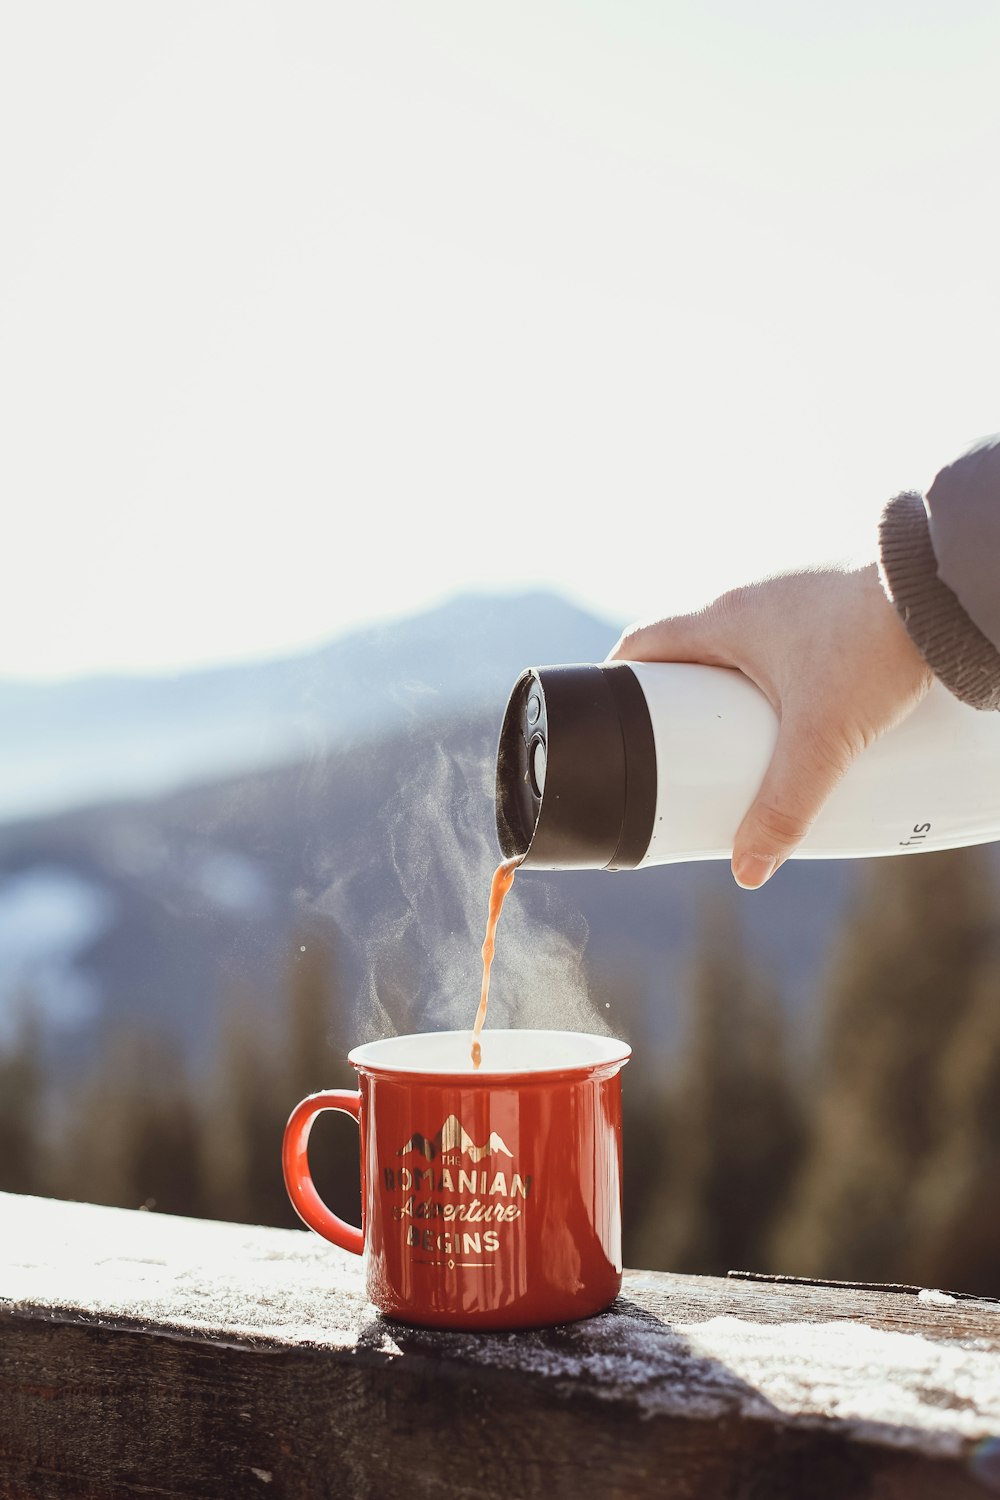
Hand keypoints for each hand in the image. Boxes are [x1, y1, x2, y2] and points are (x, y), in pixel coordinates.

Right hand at [607, 562, 933, 888]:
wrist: (943, 588)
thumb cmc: (875, 643)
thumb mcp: (822, 741)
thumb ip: (784, 807)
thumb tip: (748, 868)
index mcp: (722, 620)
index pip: (642, 644)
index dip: (617, 680)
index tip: (610, 714)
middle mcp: (750, 599)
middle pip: (689, 650)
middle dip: (679, 698)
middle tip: (680, 746)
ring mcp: (793, 596)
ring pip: (742, 644)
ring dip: (732, 684)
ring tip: (744, 735)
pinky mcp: (833, 602)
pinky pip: (786, 639)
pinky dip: (780, 672)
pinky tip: (809, 704)